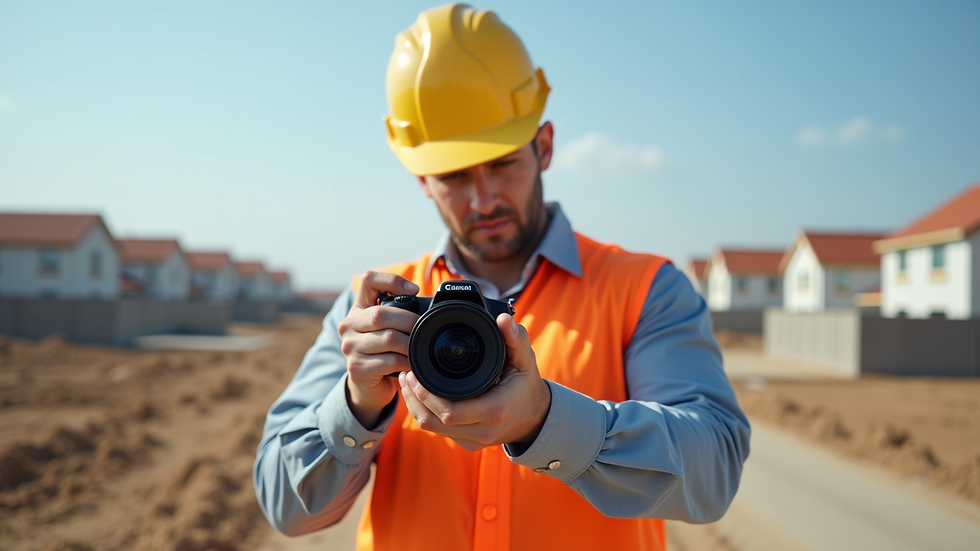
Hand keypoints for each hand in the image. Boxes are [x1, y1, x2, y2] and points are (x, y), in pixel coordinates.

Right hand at [338, 271, 419, 428]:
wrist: (368, 388)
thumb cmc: (383, 354)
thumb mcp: (387, 330)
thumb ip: (399, 314)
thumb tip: (432, 306)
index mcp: (358, 309)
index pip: (368, 280)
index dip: (392, 280)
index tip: (414, 290)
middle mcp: (348, 325)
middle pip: (381, 314)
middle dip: (409, 321)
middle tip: (425, 329)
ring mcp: (349, 347)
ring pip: (388, 338)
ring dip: (411, 344)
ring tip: (421, 348)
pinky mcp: (356, 368)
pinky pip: (389, 361)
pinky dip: (407, 362)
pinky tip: (413, 364)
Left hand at [398, 313, 551, 451]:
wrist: (536, 417)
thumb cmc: (527, 386)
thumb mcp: (526, 360)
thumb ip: (516, 338)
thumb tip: (503, 318)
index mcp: (494, 410)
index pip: (449, 412)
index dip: (426, 395)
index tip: (414, 373)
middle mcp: (483, 430)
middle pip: (434, 422)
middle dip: (414, 398)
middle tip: (406, 374)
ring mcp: (474, 441)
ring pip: (432, 428)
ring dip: (415, 406)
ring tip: (407, 382)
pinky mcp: (468, 444)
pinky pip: (439, 431)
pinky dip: (426, 413)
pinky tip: (419, 395)